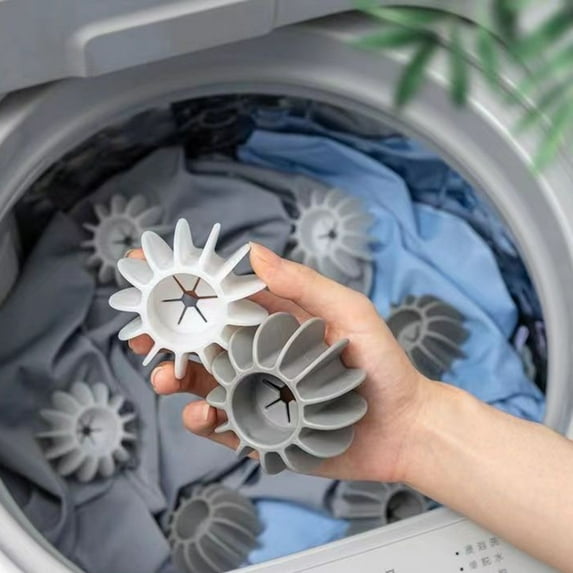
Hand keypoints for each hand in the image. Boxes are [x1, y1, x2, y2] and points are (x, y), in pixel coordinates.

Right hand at [124, 244, 431, 481]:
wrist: (403, 427)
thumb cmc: (381, 364)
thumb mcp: (349, 313)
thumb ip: (302, 285)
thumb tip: (253, 250)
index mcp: (275, 322)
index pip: (222, 298)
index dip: (186, 286)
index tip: (148, 272)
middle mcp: (260, 355)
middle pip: (202, 342)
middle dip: (166, 337)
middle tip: (140, 336)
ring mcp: (258, 393)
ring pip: (204, 384)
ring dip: (177, 379)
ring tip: (166, 378)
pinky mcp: (261, 431)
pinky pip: (223, 425)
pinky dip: (205, 421)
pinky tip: (202, 415)